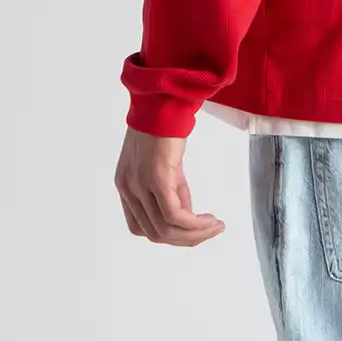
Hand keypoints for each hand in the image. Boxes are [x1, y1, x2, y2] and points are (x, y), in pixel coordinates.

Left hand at [115, 127, 224, 245]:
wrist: (163, 100)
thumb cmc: (164, 125)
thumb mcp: (164, 164)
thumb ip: (172, 189)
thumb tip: (187, 213)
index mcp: (125, 187)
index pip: (140, 228)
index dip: (167, 235)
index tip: (191, 229)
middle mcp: (128, 189)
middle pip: (155, 234)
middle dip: (186, 240)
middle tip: (210, 232)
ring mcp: (140, 185)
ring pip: (166, 230)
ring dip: (195, 235)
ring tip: (216, 227)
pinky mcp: (157, 178)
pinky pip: (176, 215)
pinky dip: (195, 225)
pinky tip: (210, 220)